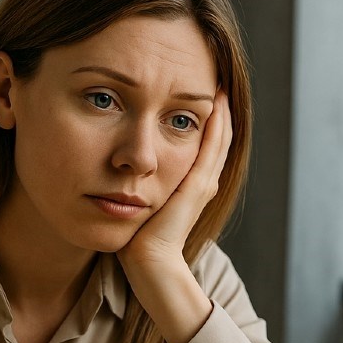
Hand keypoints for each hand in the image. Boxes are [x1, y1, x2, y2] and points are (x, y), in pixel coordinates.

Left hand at [117, 90, 232, 269]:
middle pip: (219, 137)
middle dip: (218, 109)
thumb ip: (139, 183)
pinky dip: (217, 124)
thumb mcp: (142, 201)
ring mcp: (204, 183)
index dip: (207, 119)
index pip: (206, 144)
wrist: (149, 262)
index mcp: (193, 185)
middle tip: (217, 80)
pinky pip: (212, 147)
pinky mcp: (198, 185)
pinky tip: (215, 102)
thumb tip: (120, 166)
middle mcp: (204, 181)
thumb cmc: (138, 238)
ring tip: (220, 83)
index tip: (201, 93)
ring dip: (222, 111)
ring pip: (220, 138)